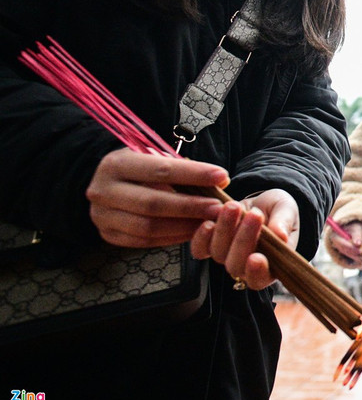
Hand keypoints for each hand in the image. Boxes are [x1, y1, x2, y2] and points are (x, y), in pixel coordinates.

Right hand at [87, 150, 226, 247]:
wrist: (105, 184)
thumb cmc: (138, 168)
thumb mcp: (153, 158)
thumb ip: (181, 168)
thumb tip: (220, 182)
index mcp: (116, 164)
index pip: (161, 170)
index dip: (194, 174)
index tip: (221, 176)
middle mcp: (103, 190)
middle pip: (153, 203)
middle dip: (190, 206)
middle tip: (218, 207)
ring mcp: (102, 216)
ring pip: (148, 227)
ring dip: (183, 226)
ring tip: (209, 222)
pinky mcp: (108, 235)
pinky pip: (144, 241)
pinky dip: (172, 237)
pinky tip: (192, 231)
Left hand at [191, 189, 299, 290]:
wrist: (259, 203)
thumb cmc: (278, 210)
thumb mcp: (287, 211)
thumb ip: (285, 222)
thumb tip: (281, 236)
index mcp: (270, 265)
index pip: (260, 279)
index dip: (256, 272)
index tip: (257, 257)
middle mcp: (245, 266)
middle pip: (236, 266)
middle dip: (243, 240)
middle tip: (255, 214)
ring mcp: (226, 256)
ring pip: (218, 254)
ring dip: (225, 230)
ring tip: (234, 206)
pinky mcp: (209, 245)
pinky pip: (199, 249)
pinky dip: (201, 237)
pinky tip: (209, 222)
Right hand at [328, 220, 361, 266]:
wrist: (354, 230)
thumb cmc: (354, 227)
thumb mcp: (356, 229)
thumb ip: (357, 236)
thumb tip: (358, 244)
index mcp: (335, 236)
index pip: (342, 243)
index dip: (350, 247)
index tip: (359, 251)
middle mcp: (336, 244)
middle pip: (345, 250)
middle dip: (355, 253)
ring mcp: (341, 249)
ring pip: (349, 254)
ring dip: (357, 257)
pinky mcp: (345, 253)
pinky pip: (352, 256)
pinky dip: (358, 258)